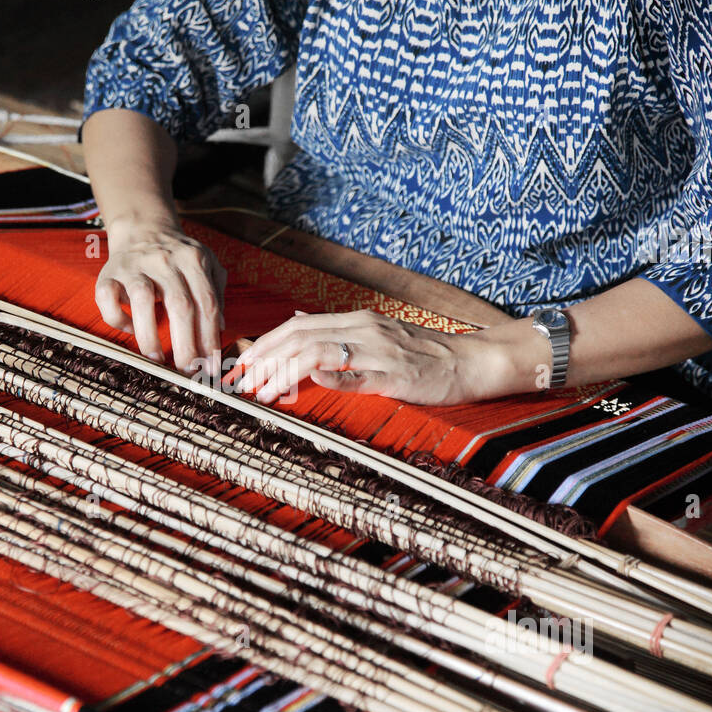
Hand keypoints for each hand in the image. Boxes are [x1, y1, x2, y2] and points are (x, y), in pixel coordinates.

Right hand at [94, 219, 226, 371]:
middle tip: (188, 370)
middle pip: (179, 304)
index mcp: (193, 259)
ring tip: (157, 360)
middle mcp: (164, 260)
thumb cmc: (178, 257)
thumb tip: (220, 328)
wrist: (143, 229)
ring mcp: (134, 265)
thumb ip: (216, 294)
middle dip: (185, 343)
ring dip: (150, 335)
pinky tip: (130, 330)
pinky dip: (117, 318)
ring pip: (142, 299)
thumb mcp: (206, 265)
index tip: (210, 366)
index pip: (206, 303)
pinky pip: (107, 298)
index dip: (210, 338)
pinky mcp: (108, 273)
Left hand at [234, 309, 511, 405]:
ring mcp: (379, 353)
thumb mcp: (377, 333)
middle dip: (265, 358)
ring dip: (285, 372)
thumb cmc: (423, 353)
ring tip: (264, 392)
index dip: (266, 343)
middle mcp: (364, 330)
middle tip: (241, 380)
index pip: (298, 326)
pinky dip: (332, 376)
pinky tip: (310, 381)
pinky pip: (358, 375)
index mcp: (357, 321)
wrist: (470, 361)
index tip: (242, 362)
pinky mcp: (395, 376)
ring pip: (321, 353)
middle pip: (301, 336)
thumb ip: (338, 329)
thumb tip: (299, 318)